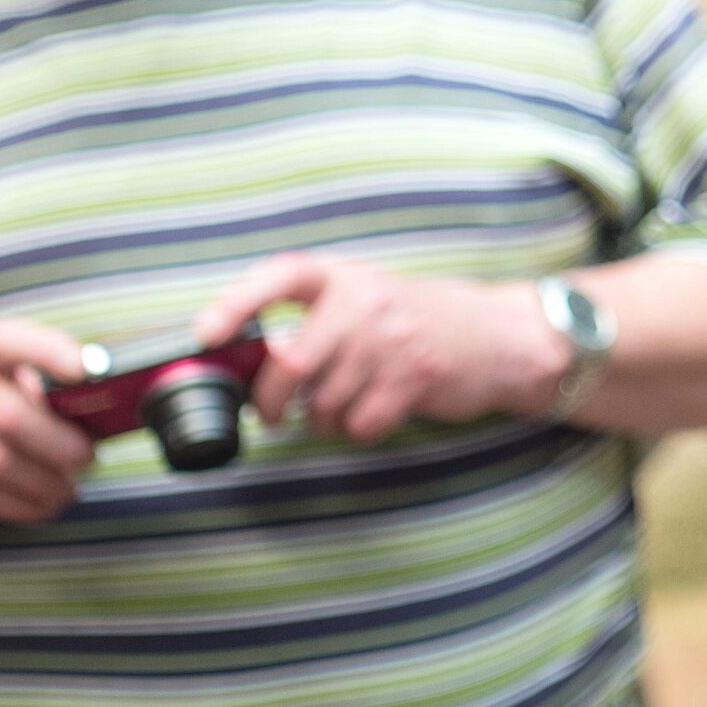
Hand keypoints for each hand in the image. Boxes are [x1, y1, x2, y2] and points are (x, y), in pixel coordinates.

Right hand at [0, 321, 94, 525]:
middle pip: (10, 417)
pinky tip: (43, 506)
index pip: (10, 341)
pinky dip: (19, 505)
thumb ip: (41, 384)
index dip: (49, 352)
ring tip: (69, 489)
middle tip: (87, 457)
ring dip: (44, 483)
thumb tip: (99, 412)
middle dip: (58, 444)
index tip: (86, 370)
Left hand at [195, 256, 563, 440]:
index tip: (207, 333)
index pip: (280, 277)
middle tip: (271, 415)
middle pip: (292, 363)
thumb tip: (249, 360)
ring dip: (323, 420)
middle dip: (272, 402)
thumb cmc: (418, 320)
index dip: (237, 303)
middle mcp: (367, 300)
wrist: (499, 336)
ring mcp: (393, 339)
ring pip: (325, 403)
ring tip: (343, 406)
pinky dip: (359, 431)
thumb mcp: (367, 298)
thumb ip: (316, 318)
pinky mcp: (416, 377)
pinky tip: (376, 412)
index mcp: (345, 275)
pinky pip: (361, 424)